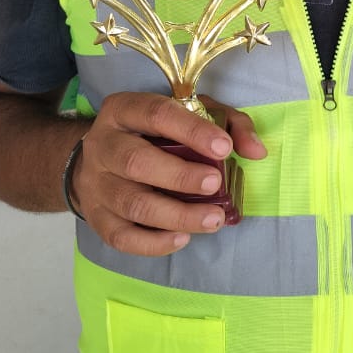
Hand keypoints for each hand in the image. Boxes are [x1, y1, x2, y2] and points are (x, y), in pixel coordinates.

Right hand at [71, 91, 265, 255]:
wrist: (98, 159)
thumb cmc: (154, 133)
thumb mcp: (190, 113)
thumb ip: (228, 124)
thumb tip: (257, 151)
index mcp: (125, 110)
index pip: (156, 114)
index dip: (192, 131)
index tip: (224, 148)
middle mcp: (104, 145)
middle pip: (136, 162)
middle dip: (180, 176)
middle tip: (216, 185)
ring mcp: (96, 183)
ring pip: (132, 204)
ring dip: (176, 215)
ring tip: (213, 219)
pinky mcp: (96, 217)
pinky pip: (121, 236)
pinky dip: (153, 242)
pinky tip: (182, 238)